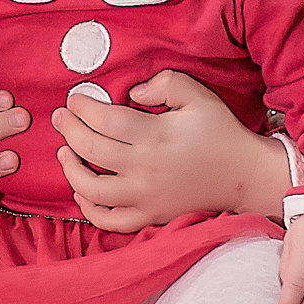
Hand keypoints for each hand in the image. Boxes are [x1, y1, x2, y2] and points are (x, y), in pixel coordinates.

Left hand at [53, 71, 290, 231]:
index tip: (75, 100)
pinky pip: (110, 220)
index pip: (104, 120)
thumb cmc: (220, 132)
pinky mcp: (150, 216)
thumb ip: (163, 83)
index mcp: (155, 135)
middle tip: (60, 117)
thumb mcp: (197, 96)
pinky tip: (81, 191)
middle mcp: (144, 168)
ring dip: (70, 168)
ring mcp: (145, 197)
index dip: (83, 108)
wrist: (244, 175)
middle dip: (69, 130)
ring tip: (64, 152)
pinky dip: (89, 208)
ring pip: (91, 187)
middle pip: (91, 149)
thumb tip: (132, 93)